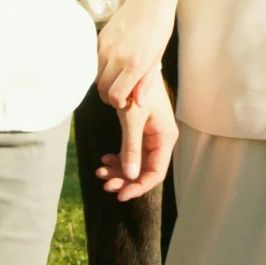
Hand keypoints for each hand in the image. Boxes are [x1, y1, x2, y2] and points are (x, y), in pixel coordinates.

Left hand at [95, 72, 175, 200]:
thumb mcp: (132, 120)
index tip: (120, 194)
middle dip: (125, 180)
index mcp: (165, 139)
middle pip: (145, 171)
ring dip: (119, 171)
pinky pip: (131, 153)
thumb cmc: (138, 91)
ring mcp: (151, 137)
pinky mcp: (141, 133)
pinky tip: (105, 159)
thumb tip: (129, 177)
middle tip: (105, 184)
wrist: (135, 70)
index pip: (156, 173)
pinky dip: (118, 158)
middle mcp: (160, 140)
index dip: (138, 186)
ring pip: (136, 163)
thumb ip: (131, 149)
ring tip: (100, 172)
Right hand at [96, 0, 179, 113]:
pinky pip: (93, 61)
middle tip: (120, 91)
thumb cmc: (158, 28)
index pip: (115, 96)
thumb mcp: (157, 58)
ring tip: (115, 77)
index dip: (119, 102)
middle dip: (110, 95)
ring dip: (103, 81)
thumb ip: (145, 82)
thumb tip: (136, 103)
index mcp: (135, 64)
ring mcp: (105, 47)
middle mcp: (117, 57)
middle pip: (102, 89)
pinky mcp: (99, 38)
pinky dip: (99, 67)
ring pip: (95, 76)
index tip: (125, 99)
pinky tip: (111, 63)